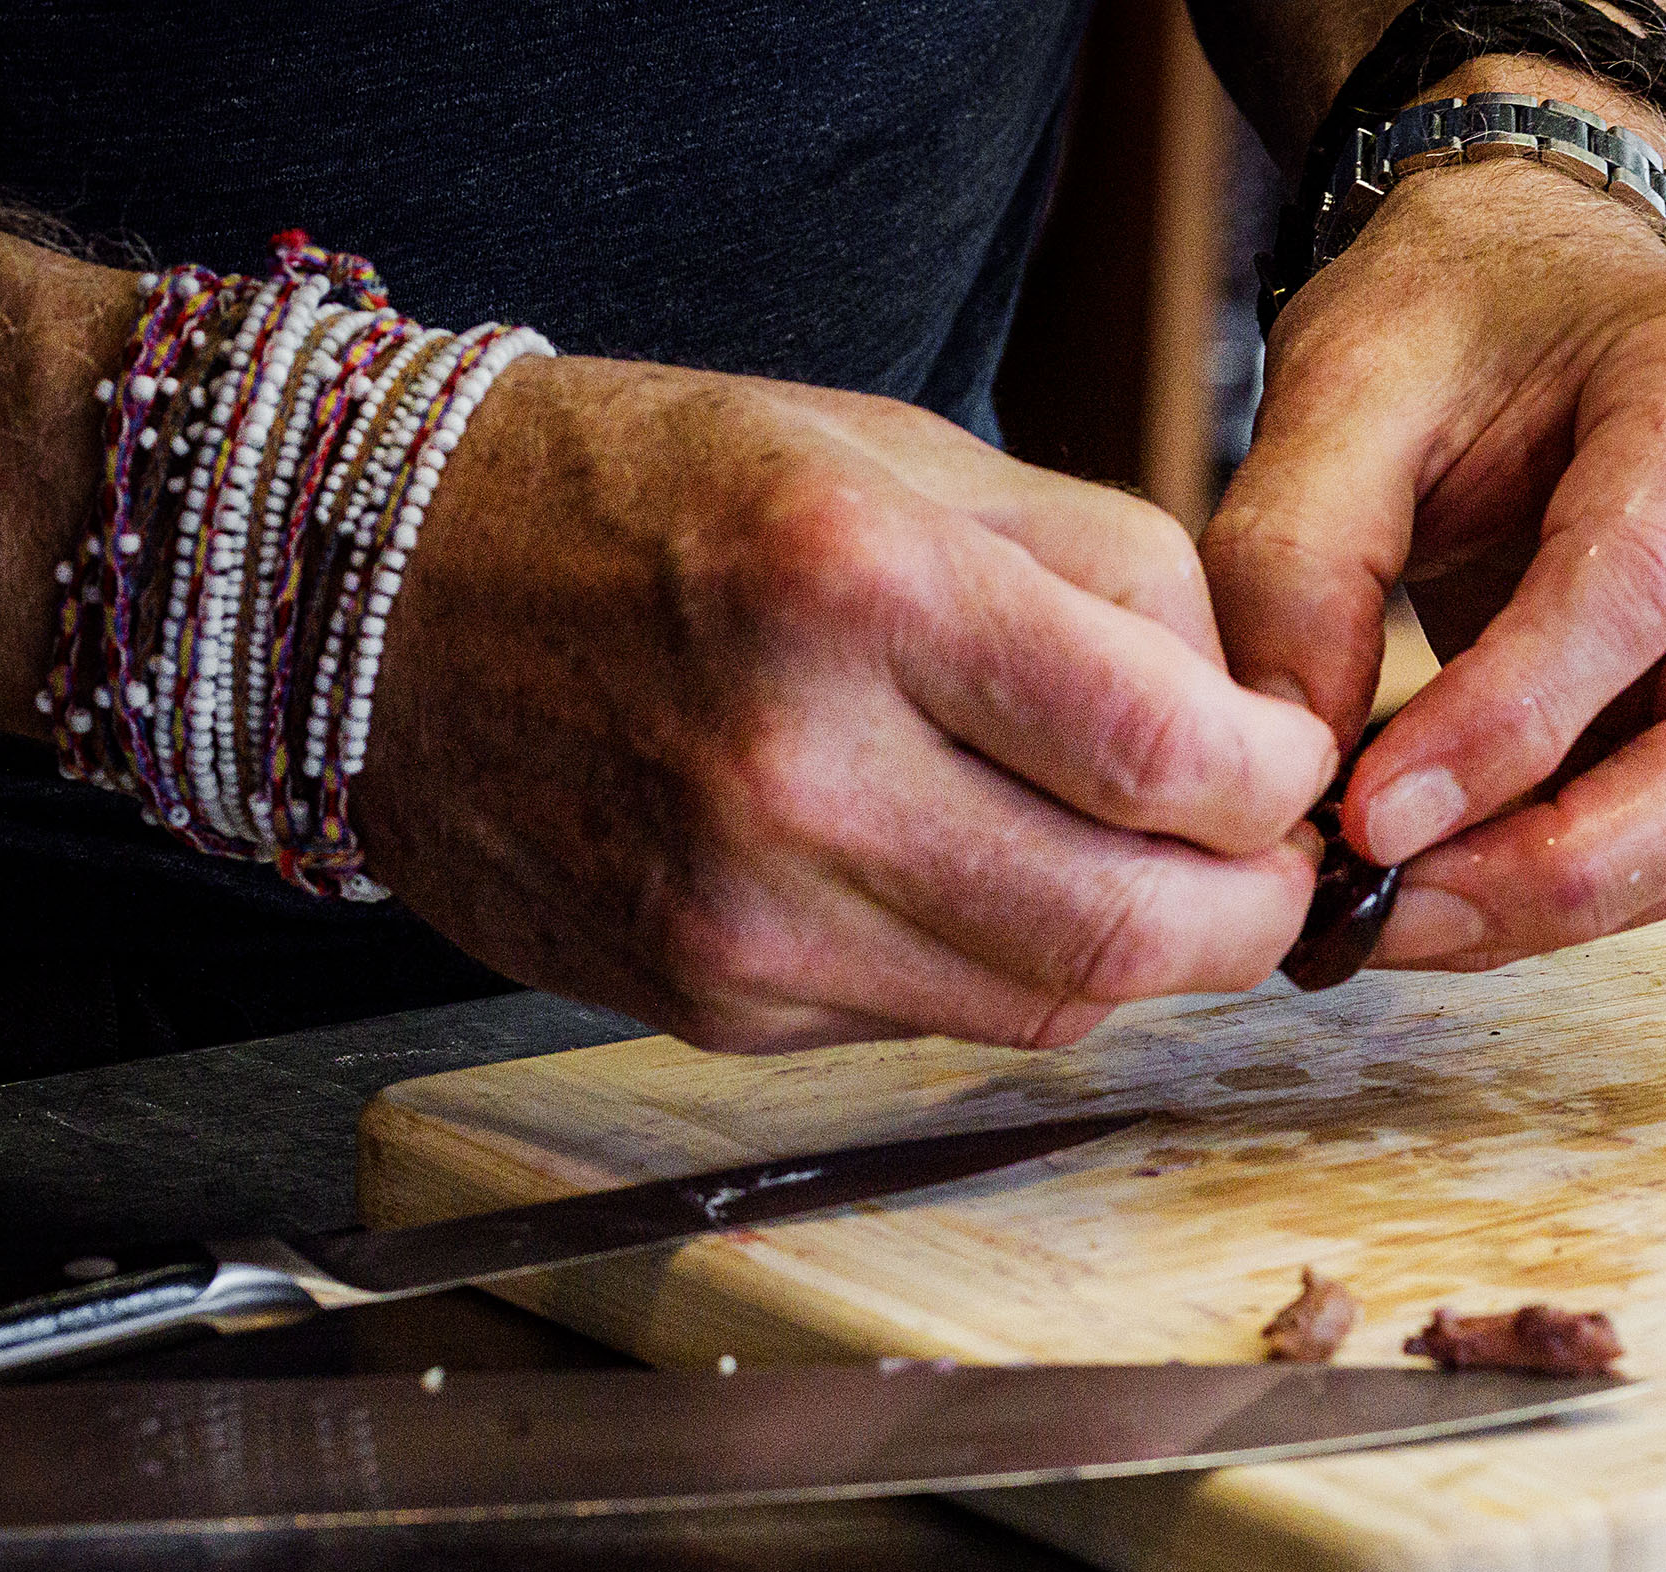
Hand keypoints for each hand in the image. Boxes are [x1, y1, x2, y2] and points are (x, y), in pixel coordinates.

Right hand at [359, 360, 1341, 1050]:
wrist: (380, 592)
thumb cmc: (656, 497)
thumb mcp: (903, 453)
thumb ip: (1115, 576)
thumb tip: (1257, 719)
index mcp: (858, 591)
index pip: (1167, 757)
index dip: (1275, 782)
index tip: (1285, 759)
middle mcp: (796, 772)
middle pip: (1133, 931)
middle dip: (1247, 910)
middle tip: (1266, 859)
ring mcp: (745, 915)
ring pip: (1052, 1005)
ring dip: (1142, 954)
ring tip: (1144, 865)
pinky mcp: (714, 1005)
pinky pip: (937, 1026)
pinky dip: (1009, 970)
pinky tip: (989, 883)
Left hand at [1205, 100, 1665, 972]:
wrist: (1557, 293)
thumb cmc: (1463, 316)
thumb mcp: (1345, 384)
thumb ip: (1297, 563)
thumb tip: (1288, 769)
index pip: (1631, 593)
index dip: (1502, 730)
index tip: (1367, 821)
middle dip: (1556, 868)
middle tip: (1387, 915)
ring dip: (1556, 899)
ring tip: (1391, 910)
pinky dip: (1571, 886)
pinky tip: (1449, 881)